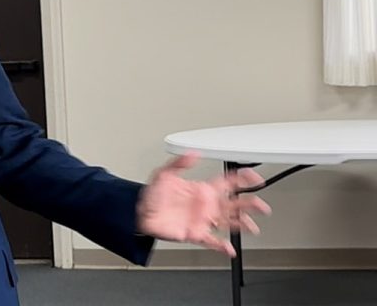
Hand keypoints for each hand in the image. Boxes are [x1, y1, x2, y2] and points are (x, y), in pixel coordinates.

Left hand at [137, 152, 271, 256]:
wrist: (141, 213)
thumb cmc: (153, 195)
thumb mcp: (164, 174)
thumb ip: (179, 163)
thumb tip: (193, 154)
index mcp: (202, 190)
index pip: (228, 183)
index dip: (243, 179)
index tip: (255, 177)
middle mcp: (206, 205)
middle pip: (235, 204)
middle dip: (250, 205)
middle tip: (262, 206)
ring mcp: (203, 220)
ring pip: (229, 223)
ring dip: (242, 225)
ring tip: (253, 228)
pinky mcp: (196, 234)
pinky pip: (212, 241)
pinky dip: (222, 246)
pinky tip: (230, 249)